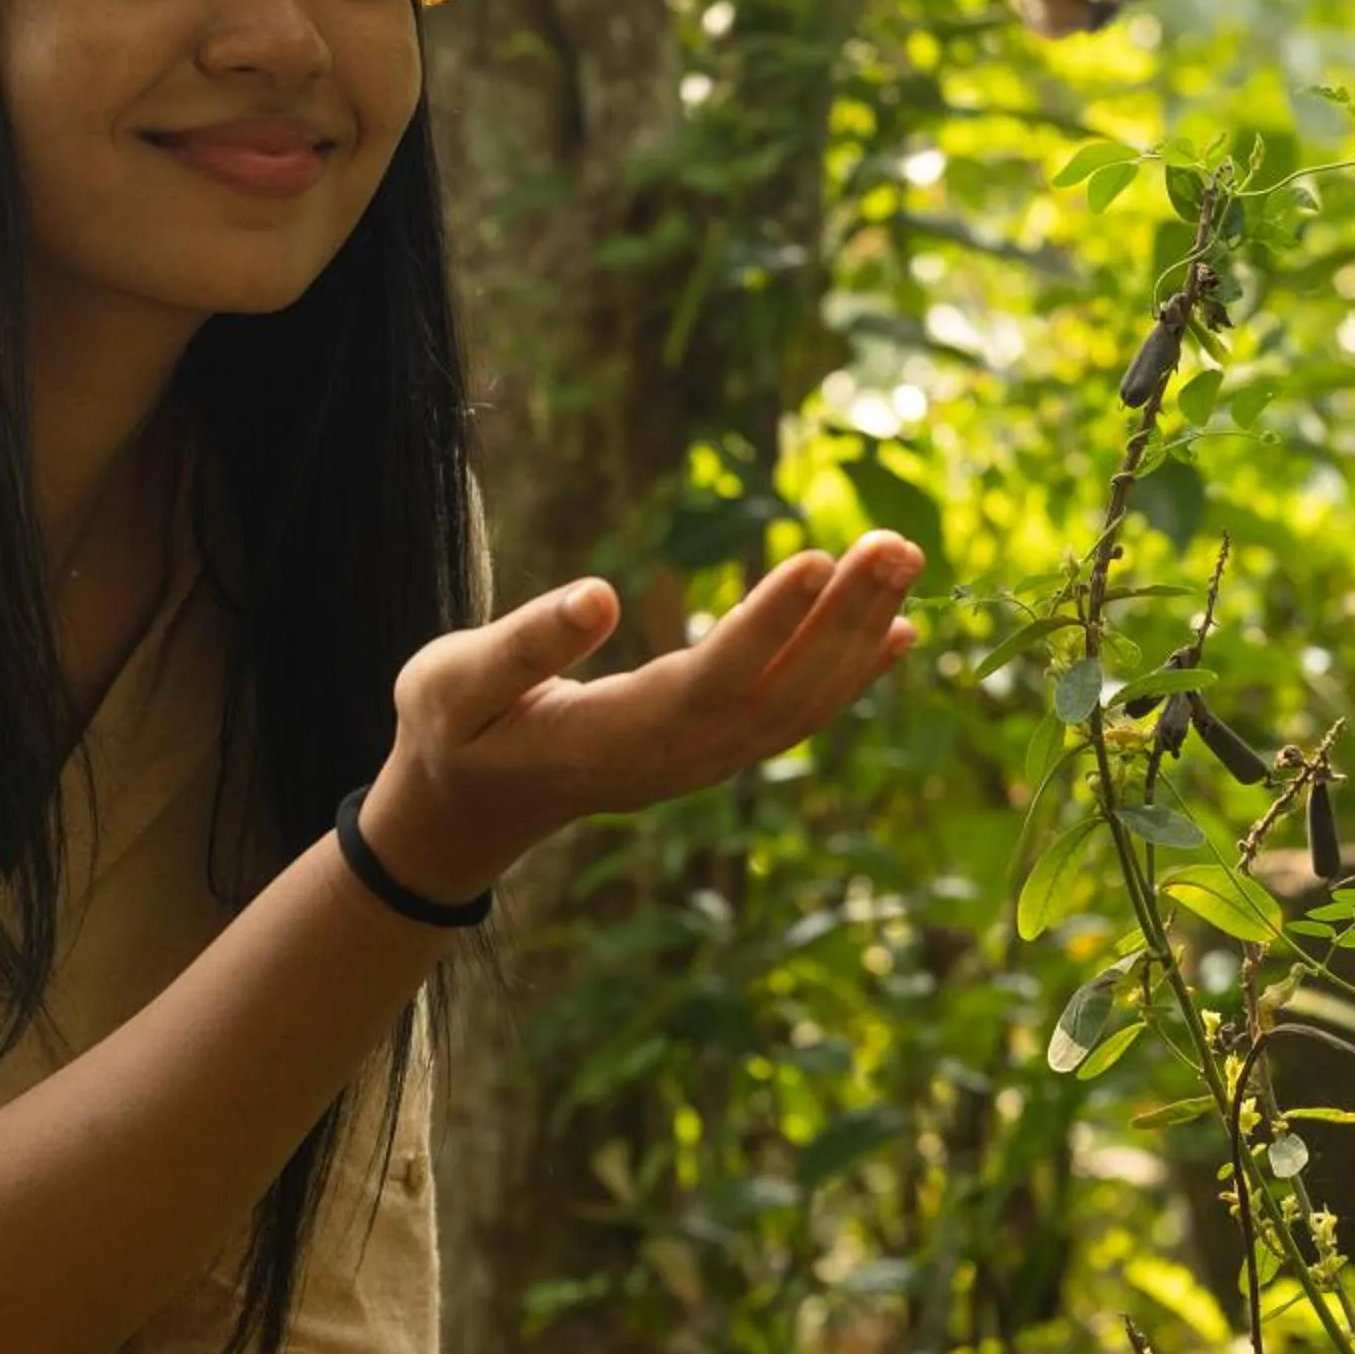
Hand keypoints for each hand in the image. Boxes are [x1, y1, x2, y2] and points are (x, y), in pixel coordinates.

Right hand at [359, 531, 924, 900]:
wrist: (467, 809)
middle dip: (844, 619)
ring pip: (798, 707)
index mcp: (608, 741)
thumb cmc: (451, 733)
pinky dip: (850, 673)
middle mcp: (672, 761)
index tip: (820, 561)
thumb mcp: (450, 684)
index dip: (768, 627)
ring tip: (905, 558)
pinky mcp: (713, 753)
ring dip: (859, 635)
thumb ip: (522, 645)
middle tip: (896, 544)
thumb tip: (599, 595)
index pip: (708, 683)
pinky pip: (795, 716)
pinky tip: (896, 629)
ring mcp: (700, 765)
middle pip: (778, 694)